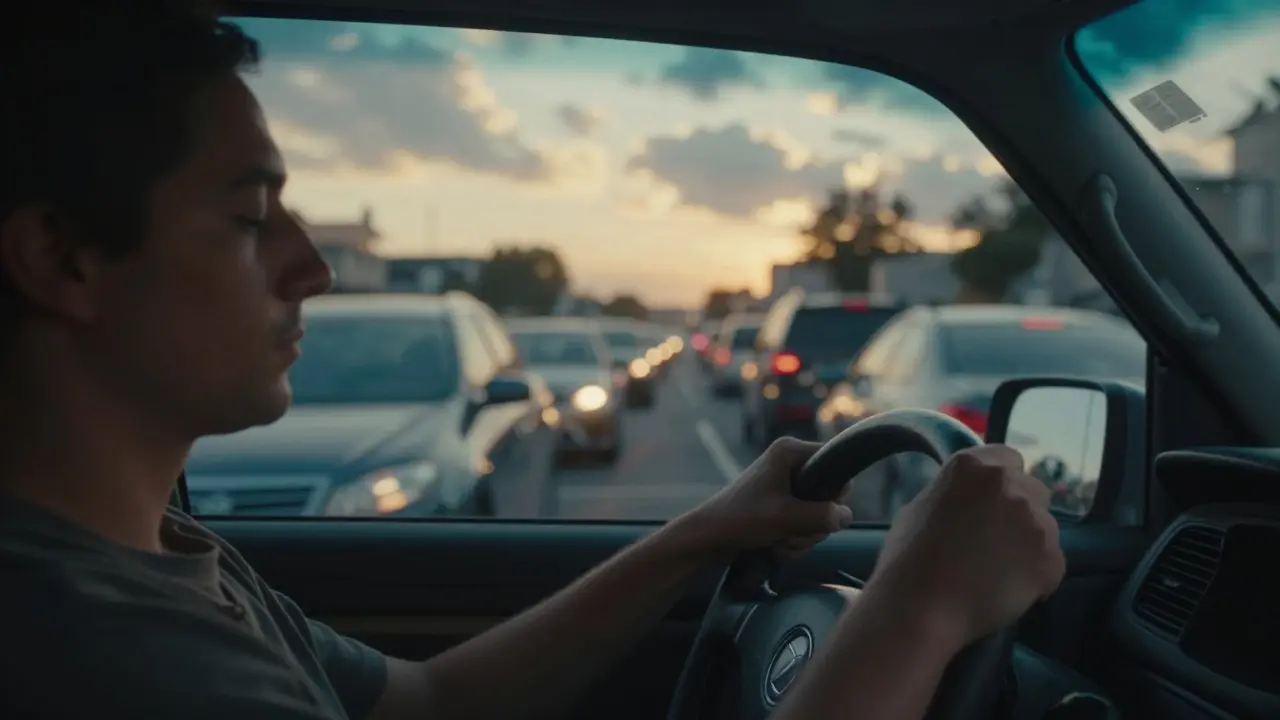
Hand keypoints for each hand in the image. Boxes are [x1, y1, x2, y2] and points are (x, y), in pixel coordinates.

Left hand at [678, 437, 852, 558]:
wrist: (708, 538)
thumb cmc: (740, 519)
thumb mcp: (785, 517)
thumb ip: (821, 516)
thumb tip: (846, 516)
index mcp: (790, 452)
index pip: (834, 463)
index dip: (833, 491)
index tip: (820, 509)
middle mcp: (789, 464)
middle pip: (829, 495)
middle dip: (814, 523)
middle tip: (792, 530)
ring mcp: (785, 487)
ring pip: (818, 515)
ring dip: (803, 535)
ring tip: (780, 540)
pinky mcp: (780, 507)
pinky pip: (803, 524)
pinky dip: (794, 539)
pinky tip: (776, 546)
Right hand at [867, 445, 1065, 646]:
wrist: (920, 607)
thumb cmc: (906, 559)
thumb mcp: (920, 506)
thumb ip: (953, 494)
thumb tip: (967, 500)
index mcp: (972, 466)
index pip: (1008, 459)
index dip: (1002, 483)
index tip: (990, 505)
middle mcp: (1009, 484)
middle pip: (1033, 490)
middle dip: (1019, 512)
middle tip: (996, 540)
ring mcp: (1034, 520)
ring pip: (1046, 527)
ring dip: (1029, 544)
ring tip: (1000, 571)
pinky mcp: (1050, 557)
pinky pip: (1053, 563)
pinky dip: (1037, 577)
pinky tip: (1008, 590)